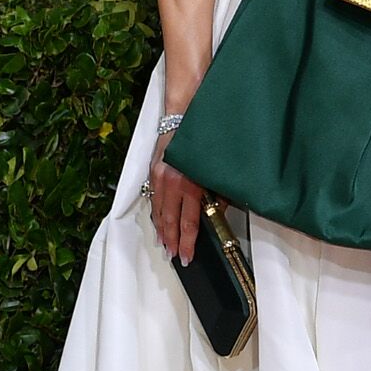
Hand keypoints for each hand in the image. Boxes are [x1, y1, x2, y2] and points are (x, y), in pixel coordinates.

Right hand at [150, 127, 207, 265]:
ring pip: (158, 211)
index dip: (187, 243)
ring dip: (161, 229)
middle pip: (170, 220)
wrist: (187, 114)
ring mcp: (160, 176)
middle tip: (174, 255)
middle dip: (172, 240)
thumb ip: (217, 195)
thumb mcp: (218, 171)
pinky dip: (155, 211)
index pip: (188, 223)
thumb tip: (215, 213)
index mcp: (191, 184)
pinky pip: (153, 197)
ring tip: (165, 243)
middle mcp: (173, 182)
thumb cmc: (206, 140)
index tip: (187, 256)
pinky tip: (157, 220)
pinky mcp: (154, 169)